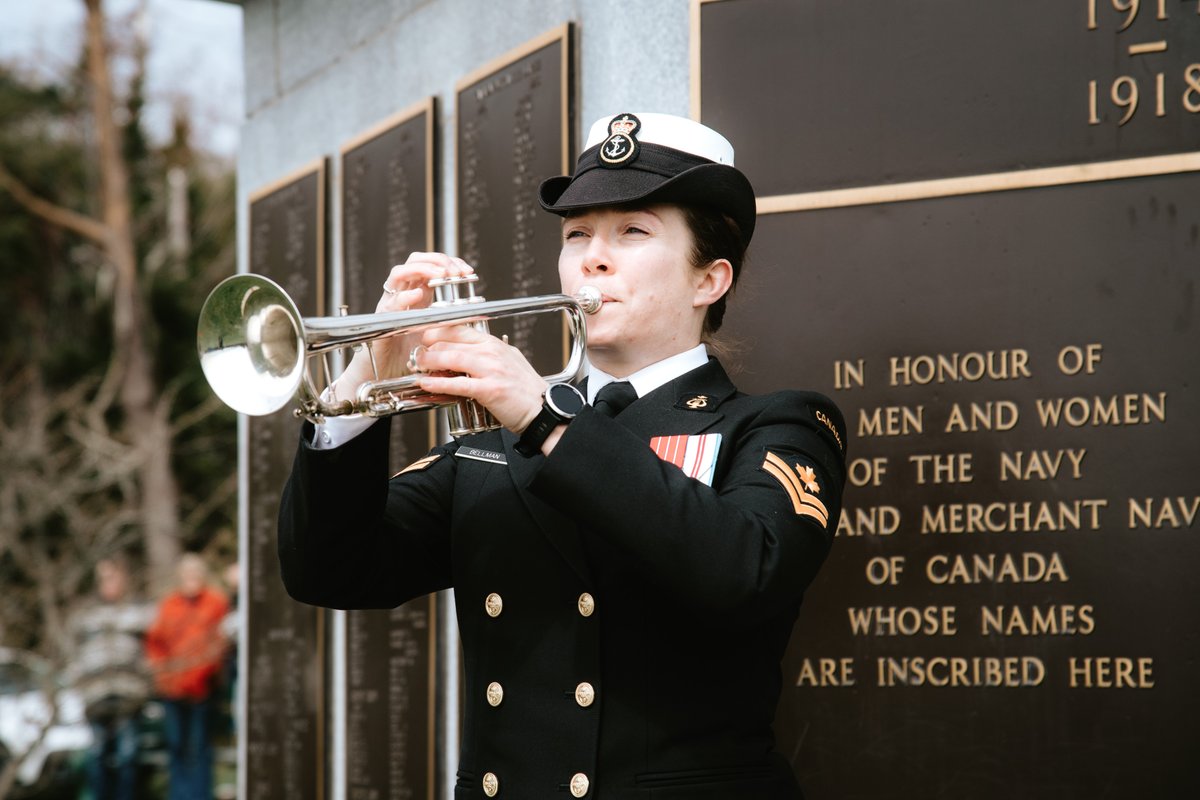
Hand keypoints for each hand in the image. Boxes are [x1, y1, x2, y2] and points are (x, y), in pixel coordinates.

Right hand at [331, 253, 473, 400]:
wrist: (386, 373)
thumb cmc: (410, 352)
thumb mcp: (436, 329)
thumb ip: (449, 315)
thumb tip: (473, 307)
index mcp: (418, 292)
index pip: (431, 264)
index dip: (449, 262)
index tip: (467, 271)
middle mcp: (402, 293)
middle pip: (415, 259)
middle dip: (437, 260)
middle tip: (455, 271)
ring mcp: (390, 304)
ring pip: (399, 273)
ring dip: (422, 269)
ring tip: (441, 275)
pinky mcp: (382, 320)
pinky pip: (391, 303)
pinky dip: (404, 296)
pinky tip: (418, 295)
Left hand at [411, 324, 546, 433]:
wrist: (543, 410)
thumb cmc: (526, 391)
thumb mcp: (507, 362)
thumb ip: (486, 356)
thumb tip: (462, 356)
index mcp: (495, 344)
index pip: (461, 329)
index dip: (438, 331)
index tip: (426, 337)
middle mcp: (493, 353)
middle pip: (452, 342)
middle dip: (429, 347)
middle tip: (418, 354)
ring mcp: (491, 370)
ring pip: (452, 358)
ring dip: (430, 361)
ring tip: (419, 366)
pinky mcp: (489, 390)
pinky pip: (457, 384)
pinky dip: (438, 384)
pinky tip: (426, 384)